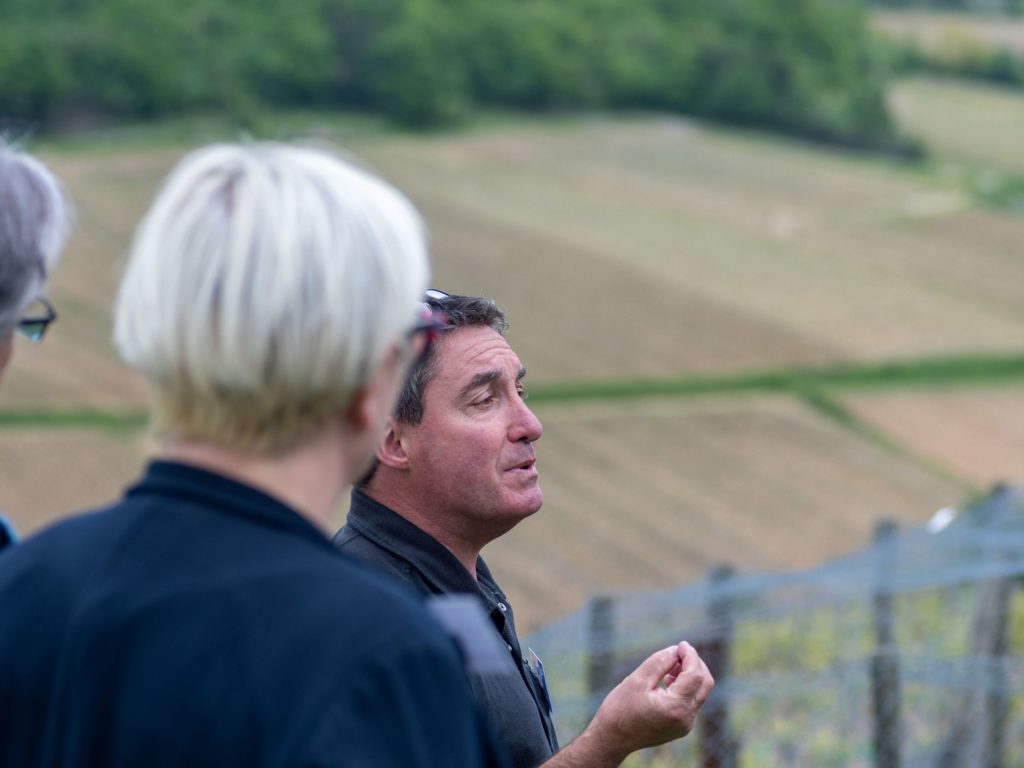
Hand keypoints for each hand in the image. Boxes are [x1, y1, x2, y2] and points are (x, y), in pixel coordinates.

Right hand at [590, 641, 713, 758]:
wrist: (612, 738)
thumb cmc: (620, 708)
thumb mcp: (637, 679)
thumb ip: (660, 662)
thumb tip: (676, 650)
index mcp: (675, 707)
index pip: (695, 675)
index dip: (690, 656)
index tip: (680, 644)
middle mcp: (685, 719)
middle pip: (705, 684)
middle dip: (695, 664)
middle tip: (678, 652)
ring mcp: (685, 725)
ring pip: (700, 692)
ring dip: (690, 675)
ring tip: (670, 666)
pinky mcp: (682, 727)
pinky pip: (691, 702)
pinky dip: (686, 687)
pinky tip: (668, 681)